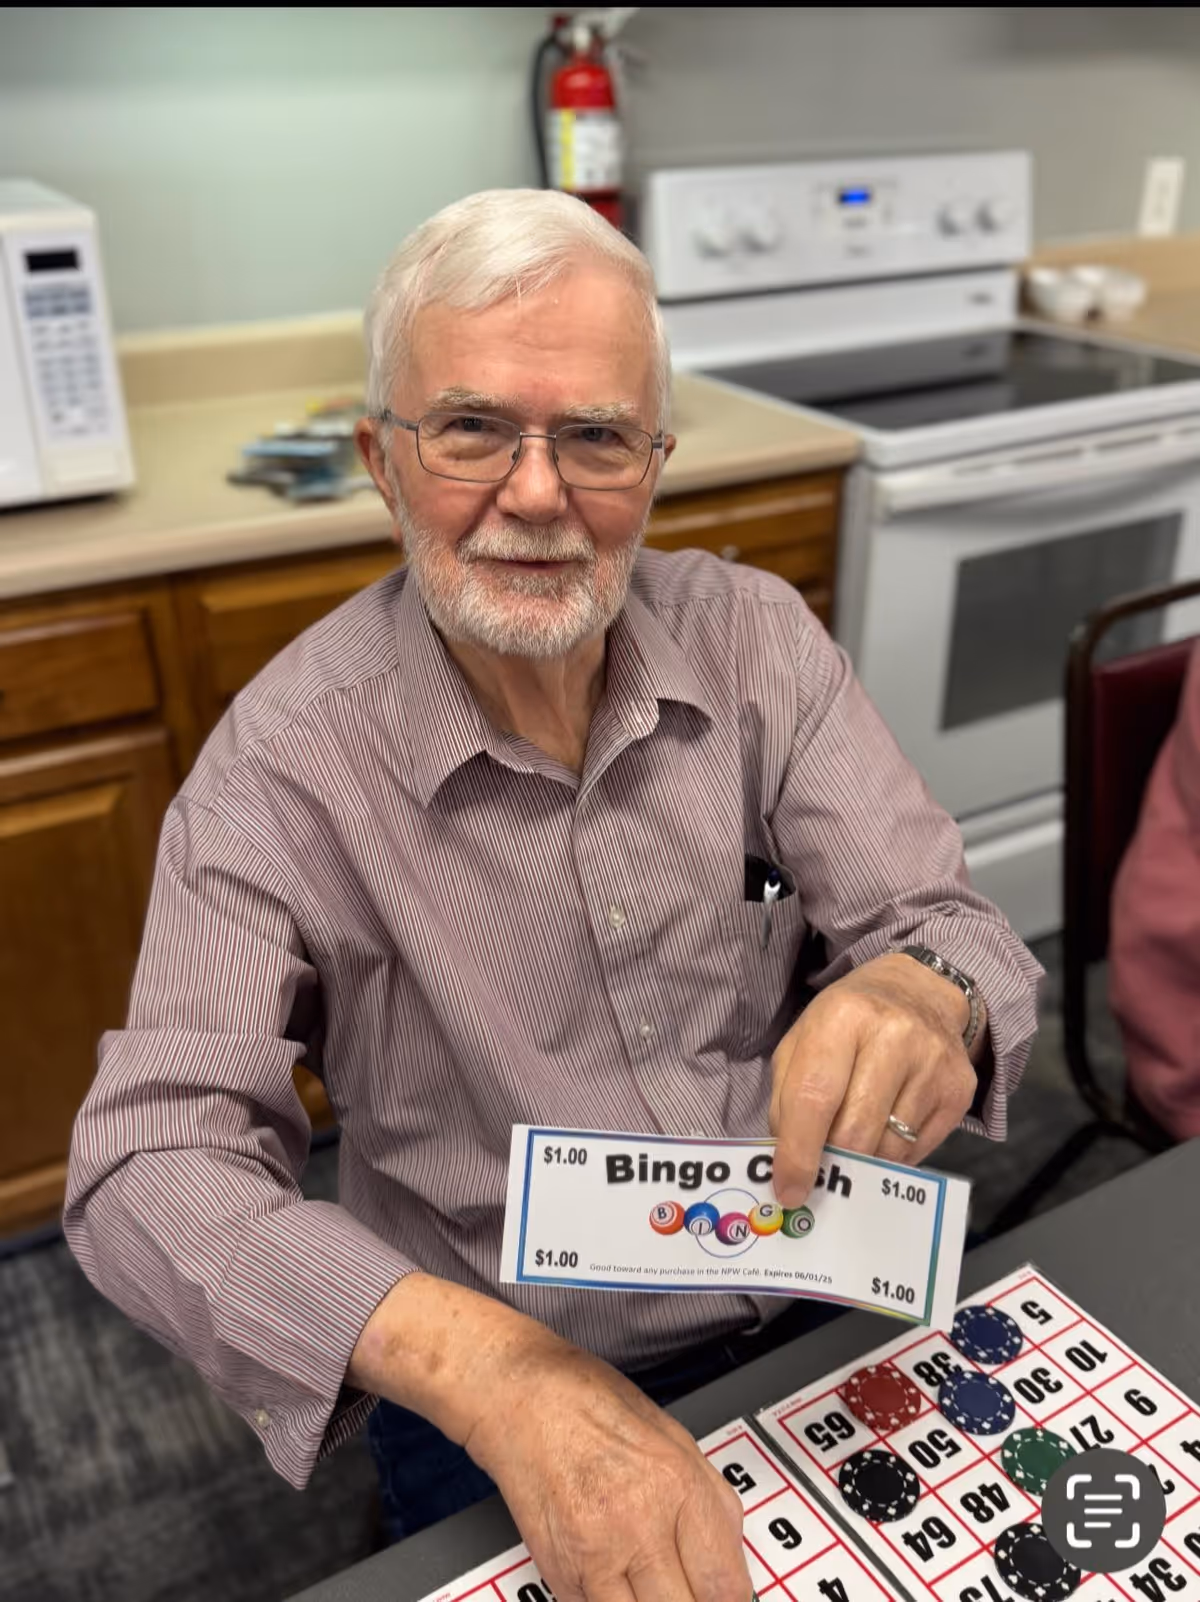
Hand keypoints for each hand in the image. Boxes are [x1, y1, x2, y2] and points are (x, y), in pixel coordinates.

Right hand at [466, 1336, 750, 1601]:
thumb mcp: (671, 1435)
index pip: (725, 1585)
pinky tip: (614, 1580)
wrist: (517, 1395)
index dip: (732, 1601)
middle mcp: (639, 1524)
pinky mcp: (560, 1572)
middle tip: (685, 1588)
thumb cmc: (587, 1401)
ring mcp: (596, 1554)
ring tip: (647, 1583)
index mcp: (677, 1483)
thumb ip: (708, 1501)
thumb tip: (731, 1559)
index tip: (725, 1597)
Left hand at [769, 952, 977, 1206]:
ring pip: (889, 1149)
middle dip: (831, 1164)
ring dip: (862, 1163)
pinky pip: (918, 1151)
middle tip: (818, 1175)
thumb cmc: (848, 1022)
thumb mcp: (803, 1040)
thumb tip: (788, 1165)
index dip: (798, 1152)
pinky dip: (892, 1157)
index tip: (789, 1189)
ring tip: (850, 1148)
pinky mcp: (959, 1090)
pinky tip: (882, 1135)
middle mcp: (895, 1036)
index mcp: (844, 1016)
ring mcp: (934, 1064)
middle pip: (855, 1131)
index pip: (815, 1097)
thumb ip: (788, 1098)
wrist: (919, 992)